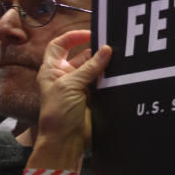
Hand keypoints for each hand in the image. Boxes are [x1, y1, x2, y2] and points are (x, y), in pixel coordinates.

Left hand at [34, 30, 112, 165]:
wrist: (65, 140)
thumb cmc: (58, 112)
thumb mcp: (70, 85)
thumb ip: (89, 67)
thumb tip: (107, 49)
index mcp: (52, 70)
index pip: (60, 45)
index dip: (73, 37)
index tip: (91, 34)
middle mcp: (66, 76)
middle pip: (82, 56)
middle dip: (95, 50)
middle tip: (113, 45)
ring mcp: (81, 87)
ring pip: (95, 69)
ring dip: (105, 64)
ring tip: (120, 57)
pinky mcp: (93, 97)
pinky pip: (104, 82)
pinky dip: (112, 77)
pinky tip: (121, 72)